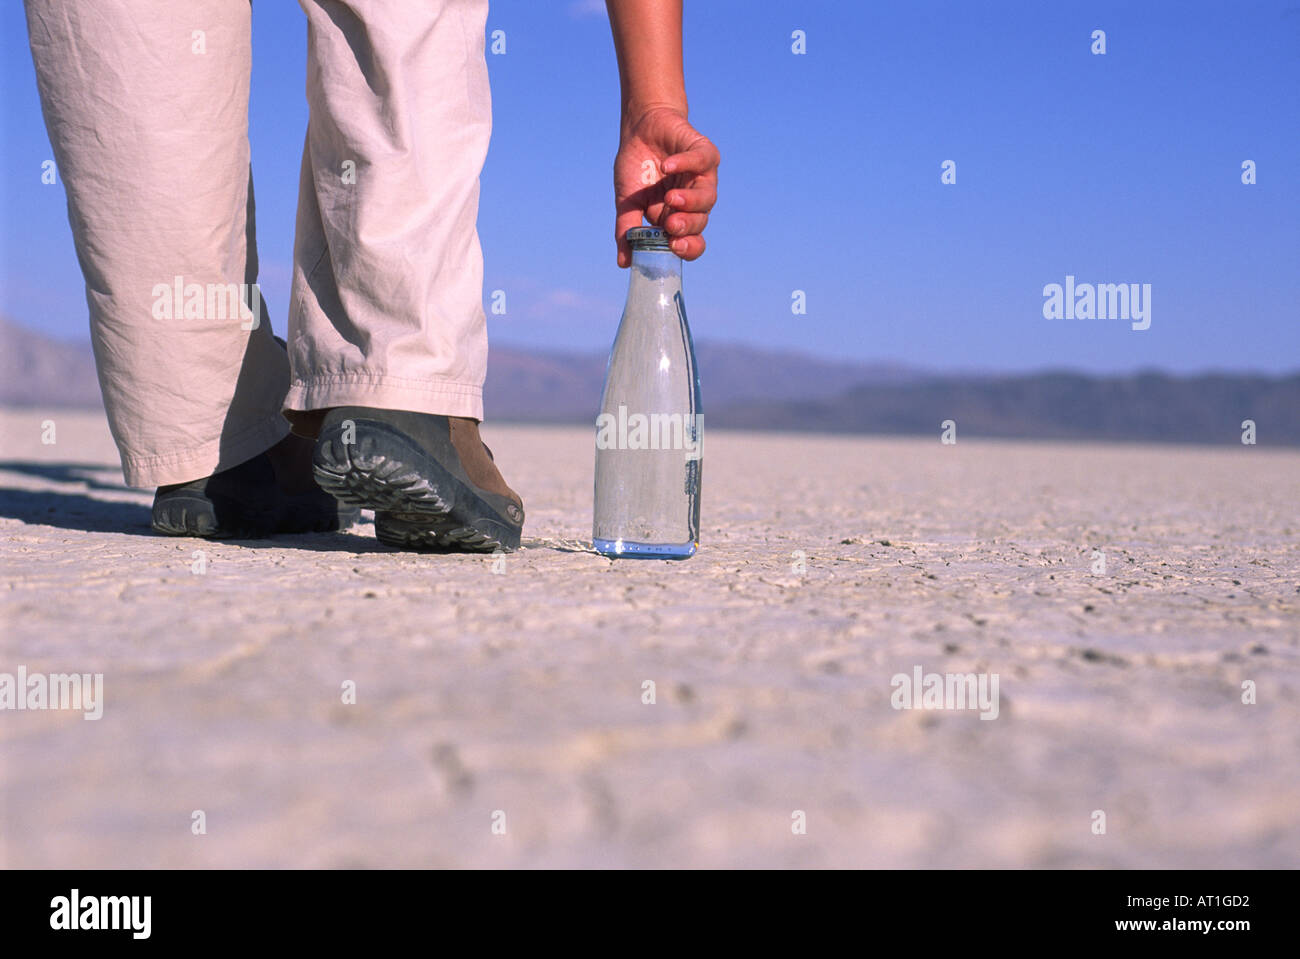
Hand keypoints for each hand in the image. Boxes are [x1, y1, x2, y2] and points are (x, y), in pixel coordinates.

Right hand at [613, 106, 718, 266]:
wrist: (642, 130)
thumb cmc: (636, 169)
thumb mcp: (627, 203)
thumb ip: (627, 230)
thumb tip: (623, 263)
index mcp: (677, 219)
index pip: (692, 243)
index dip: (688, 248)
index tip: (674, 246)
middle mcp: (694, 204)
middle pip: (700, 222)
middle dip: (687, 226)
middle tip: (671, 225)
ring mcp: (702, 178)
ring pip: (707, 197)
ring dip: (690, 201)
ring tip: (671, 198)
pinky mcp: (705, 153)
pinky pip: (702, 161)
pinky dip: (685, 164)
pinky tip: (666, 167)